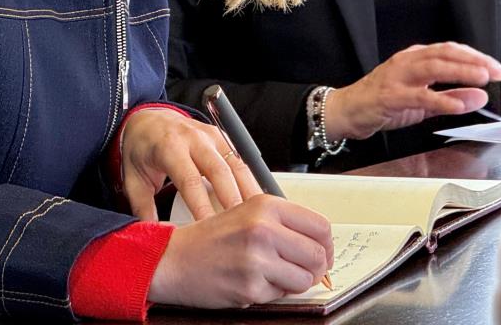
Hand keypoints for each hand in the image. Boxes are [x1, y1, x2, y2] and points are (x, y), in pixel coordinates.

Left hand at [121, 108, 258, 221]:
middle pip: (220, 171)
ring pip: (237, 164)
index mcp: (170, 147)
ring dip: (249, 189)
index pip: (190, 180)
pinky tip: (258, 199)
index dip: (201, 206)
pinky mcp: (223, 137)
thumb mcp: (133, 180)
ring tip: (258, 215)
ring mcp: (212, 135)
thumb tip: (155, 239)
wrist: (148, 120)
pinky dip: (251, 178)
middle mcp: (194, 138)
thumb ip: (143, 209)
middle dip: (232, 200)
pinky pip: (241, 159)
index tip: (209, 229)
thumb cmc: (140, 151)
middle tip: (241, 227)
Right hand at [148, 195, 332, 307]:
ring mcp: (257, 258)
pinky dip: (272, 292)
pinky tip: (254, 281)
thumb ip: (284, 223)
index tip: (322, 253)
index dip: (326, 245)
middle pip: (318, 254)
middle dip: (316, 268)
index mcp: (267, 206)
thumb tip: (320, 242)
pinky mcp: (249, 286)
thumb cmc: (211, 238)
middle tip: (305, 271)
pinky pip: (280, 295)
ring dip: (295, 283)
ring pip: (304, 279)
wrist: (174, 259)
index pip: (321, 226)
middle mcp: (264, 228)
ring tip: (275, 275)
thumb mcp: (249, 213)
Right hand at [327, 42, 500, 140]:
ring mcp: (398, 77)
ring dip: (461, 72)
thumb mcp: (423, 101)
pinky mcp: (390, 96)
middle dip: (474, 61)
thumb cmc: (383, 103)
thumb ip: (451, 97)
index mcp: (416, 58)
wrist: (347, 111)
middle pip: (446, 53)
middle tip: (498, 71)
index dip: (476, 57)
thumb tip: (480, 95)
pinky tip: (458, 104)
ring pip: (434, 67)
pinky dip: (441, 98)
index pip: (451, 50)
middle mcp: (408, 61)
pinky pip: (419, 95)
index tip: (498, 68)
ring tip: (483, 79)